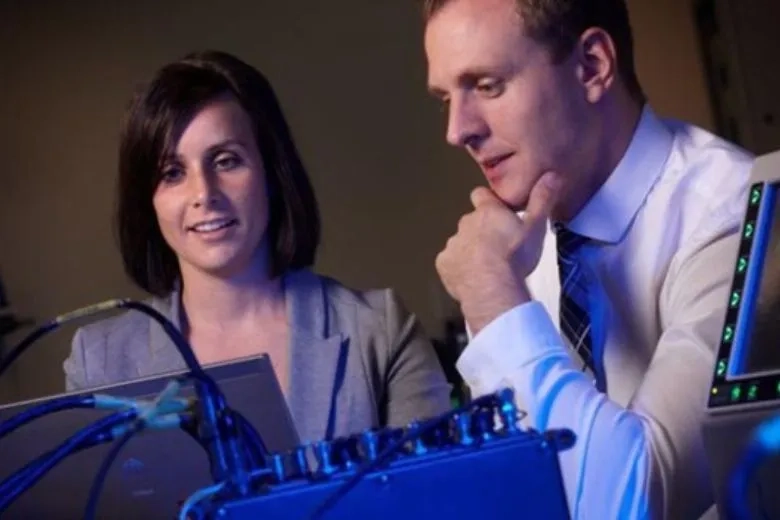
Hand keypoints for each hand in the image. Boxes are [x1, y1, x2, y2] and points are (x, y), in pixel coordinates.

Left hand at [435, 171, 560, 333]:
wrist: (491, 288)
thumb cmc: (515, 256)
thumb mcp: (535, 227)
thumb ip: (541, 200)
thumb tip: (551, 175)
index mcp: (487, 211)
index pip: (481, 194)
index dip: (488, 201)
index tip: (498, 211)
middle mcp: (465, 223)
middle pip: (472, 222)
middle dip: (482, 230)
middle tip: (500, 247)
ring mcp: (452, 244)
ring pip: (461, 242)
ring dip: (471, 250)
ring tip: (488, 266)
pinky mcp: (443, 264)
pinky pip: (451, 263)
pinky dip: (460, 268)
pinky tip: (473, 278)